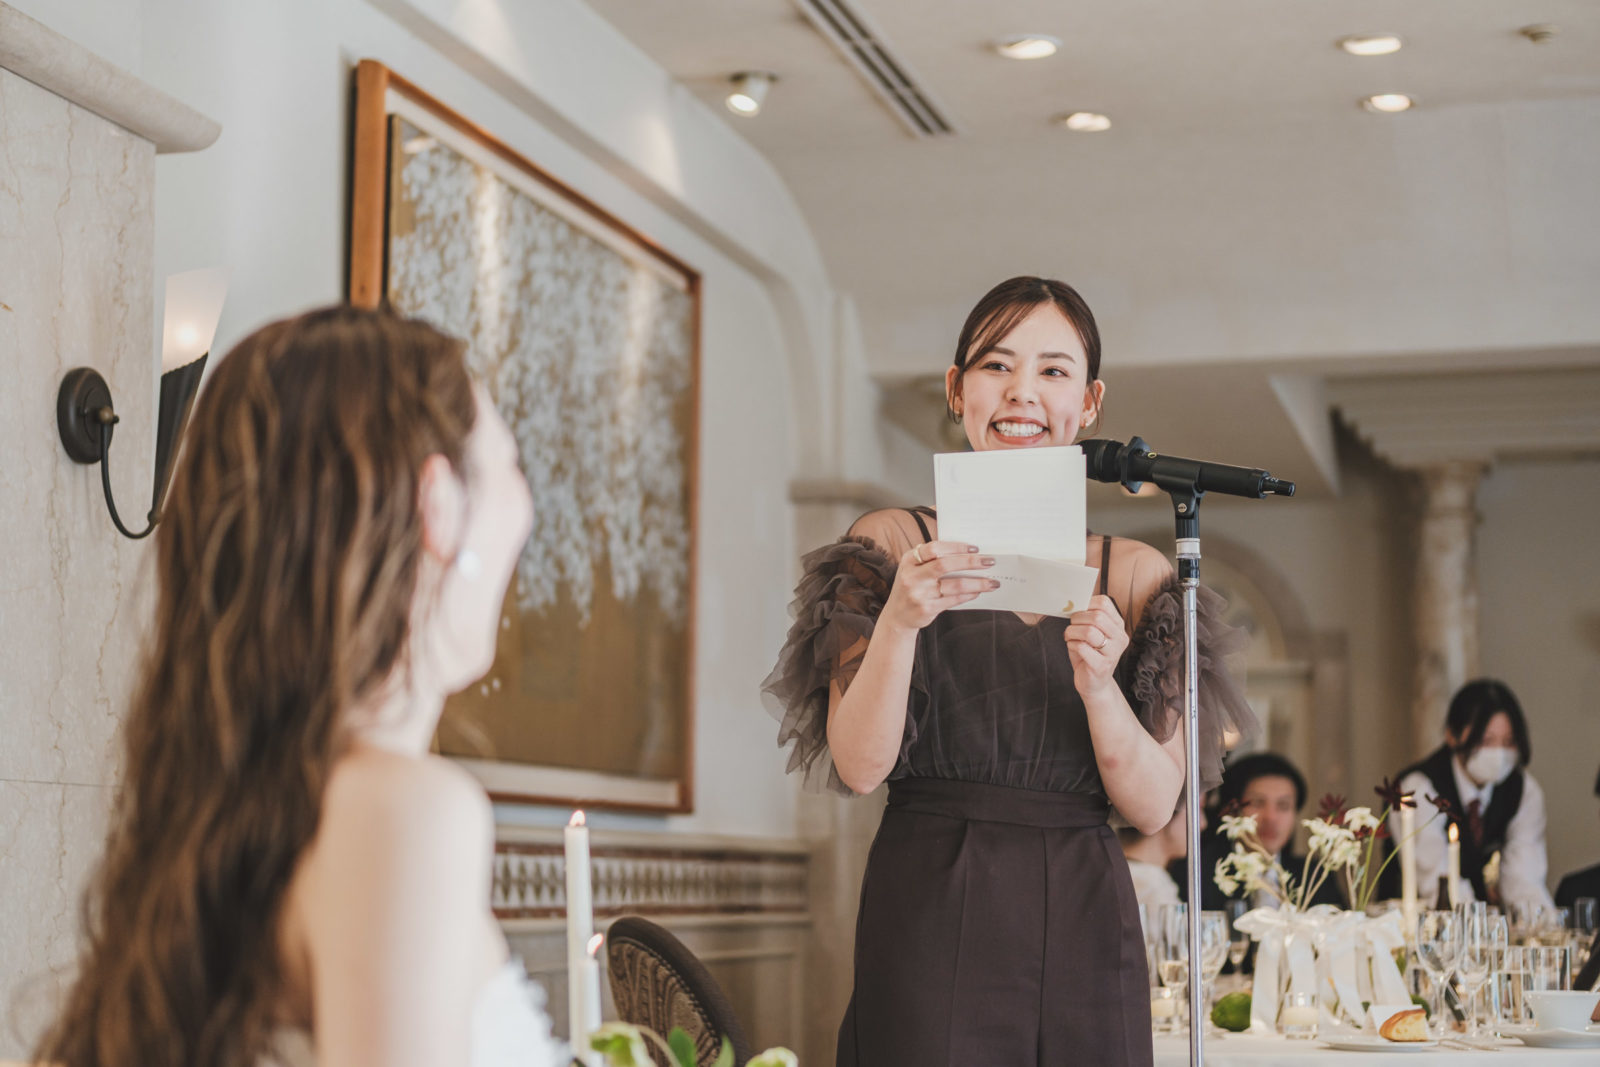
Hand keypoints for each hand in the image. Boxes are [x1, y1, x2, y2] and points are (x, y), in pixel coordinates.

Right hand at [880, 541, 997, 632]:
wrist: (897, 616)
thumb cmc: (912, 586)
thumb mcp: (914, 568)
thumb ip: (932, 558)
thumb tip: (967, 552)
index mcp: (909, 560)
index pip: (934, 549)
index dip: (956, 547)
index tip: (975, 548)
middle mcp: (912, 576)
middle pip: (945, 565)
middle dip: (970, 562)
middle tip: (989, 561)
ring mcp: (919, 594)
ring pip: (954, 585)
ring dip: (977, 583)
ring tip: (992, 582)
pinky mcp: (926, 609)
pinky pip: (953, 600)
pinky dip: (968, 595)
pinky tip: (978, 592)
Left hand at [1065, 594, 1127, 698]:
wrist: (1094, 683)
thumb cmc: (1089, 654)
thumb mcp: (1091, 632)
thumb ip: (1087, 618)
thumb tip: (1073, 602)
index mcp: (1118, 626)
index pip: (1105, 603)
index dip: (1086, 603)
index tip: (1077, 611)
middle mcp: (1120, 638)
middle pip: (1097, 616)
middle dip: (1077, 619)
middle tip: (1071, 626)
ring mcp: (1113, 653)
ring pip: (1089, 631)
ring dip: (1072, 632)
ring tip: (1070, 637)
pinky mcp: (1101, 666)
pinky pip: (1082, 647)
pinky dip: (1072, 644)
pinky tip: (1073, 647)